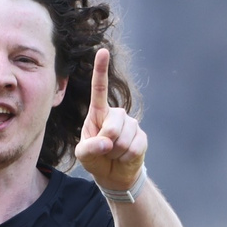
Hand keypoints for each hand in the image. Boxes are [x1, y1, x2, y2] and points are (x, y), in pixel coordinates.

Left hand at [72, 47, 145, 190]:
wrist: (114, 175)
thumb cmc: (96, 159)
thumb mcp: (84, 155)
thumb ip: (88, 148)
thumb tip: (107, 141)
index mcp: (98, 113)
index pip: (99, 89)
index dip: (101, 70)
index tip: (103, 51)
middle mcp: (116, 115)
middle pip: (112, 126)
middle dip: (106, 143)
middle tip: (105, 150)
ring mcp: (131, 125)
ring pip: (123, 139)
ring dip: (116, 153)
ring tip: (113, 154)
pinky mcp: (142, 138)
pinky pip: (134, 148)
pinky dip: (126, 158)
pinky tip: (124, 157)